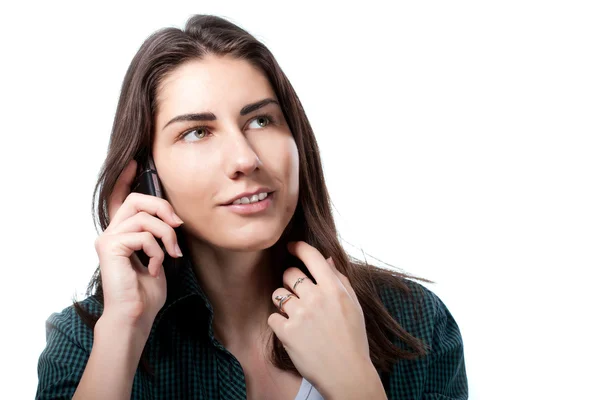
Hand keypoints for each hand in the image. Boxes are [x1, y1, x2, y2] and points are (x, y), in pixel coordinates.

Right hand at [94, 159, 183, 333]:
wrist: (135, 316)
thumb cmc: (147, 291)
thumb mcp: (159, 255)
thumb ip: (158, 234)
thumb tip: (173, 218)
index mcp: (122, 233)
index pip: (120, 199)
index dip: (126, 179)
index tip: (135, 162)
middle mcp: (111, 233)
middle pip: (137, 200)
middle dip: (163, 208)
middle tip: (178, 225)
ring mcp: (108, 239)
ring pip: (145, 217)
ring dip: (166, 235)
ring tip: (172, 254)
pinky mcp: (110, 247)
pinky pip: (143, 235)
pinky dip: (157, 251)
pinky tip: (156, 268)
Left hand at [267, 241, 374, 397]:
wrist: (347, 373)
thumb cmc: (353, 339)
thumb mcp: (353, 305)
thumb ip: (340, 280)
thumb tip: (326, 259)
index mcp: (334, 289)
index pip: (311, 257)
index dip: (298, 247)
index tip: (291, 246)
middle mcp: (316, 297)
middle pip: (289, 273)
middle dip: (290, 280)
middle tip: (298, 294)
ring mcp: (300, 314)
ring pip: (278, 294)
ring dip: (283, 301)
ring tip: (295, 315)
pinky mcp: (286, 332)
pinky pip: (273, 317)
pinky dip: (279, 323)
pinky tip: (292, 332)